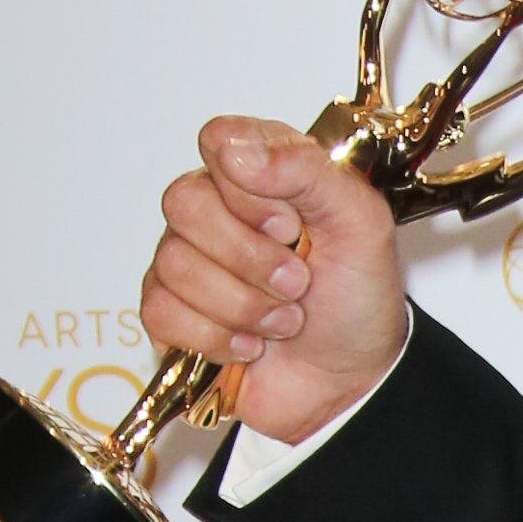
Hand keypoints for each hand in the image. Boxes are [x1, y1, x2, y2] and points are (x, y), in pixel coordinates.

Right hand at [141, 117, 408, 442]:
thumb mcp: (361, 224)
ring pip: (174, 264)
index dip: (250, 187)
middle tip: (298, 281)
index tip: (291, 223)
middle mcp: (217, 209)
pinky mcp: (168, 312)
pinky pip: (161, 311)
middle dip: (251, 256)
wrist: (351, 381)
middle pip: (185, 201)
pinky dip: (218, 337)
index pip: (221, 140)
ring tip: (287, 319)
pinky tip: (252, 344)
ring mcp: (186, 260)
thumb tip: (234, 147)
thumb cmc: (358, 298)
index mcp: (265, 174)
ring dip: (245, 304)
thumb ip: (308, 170)